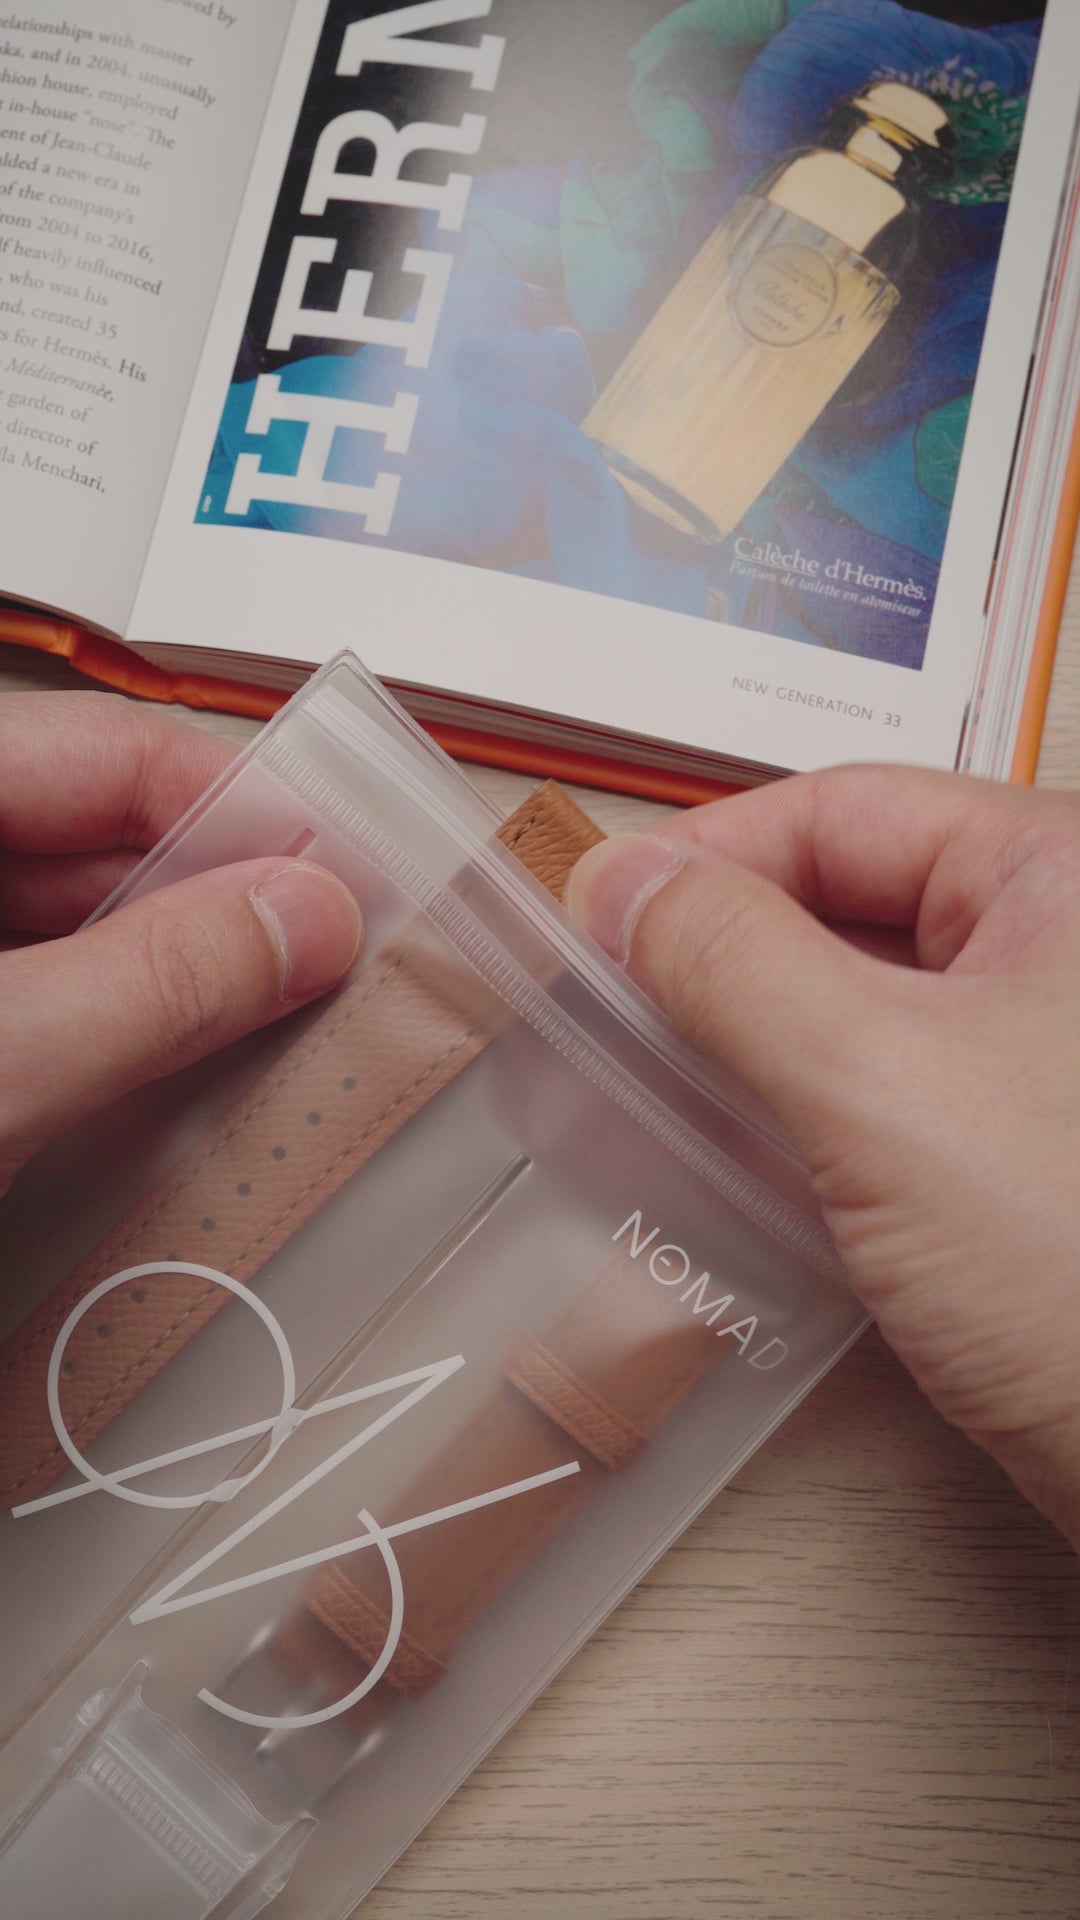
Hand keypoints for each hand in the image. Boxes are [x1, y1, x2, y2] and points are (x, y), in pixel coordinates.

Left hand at [0, 694, 360, 1197]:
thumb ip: (152, 983)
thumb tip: (301, 919)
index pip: (111, 749)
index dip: (244, 808)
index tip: (348, 881)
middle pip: (97, 840)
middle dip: (217, 909)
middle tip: (325, 973)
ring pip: (71, 926)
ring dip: (169, 986)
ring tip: (260, 1041)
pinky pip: (41, 999)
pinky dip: (104, 1037)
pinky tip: (159, 1086)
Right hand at [565, 766, 1079, 1550]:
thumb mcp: (880, 1083)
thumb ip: (738, 965)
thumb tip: (631, 886)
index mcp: (1064, 879)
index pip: (844, 813)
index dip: (705, 860)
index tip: (598, 915)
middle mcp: (1063, 956)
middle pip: (846, 902)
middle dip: (715, 957)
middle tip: (603, 1004)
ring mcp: (1042, 1064)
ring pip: (855, 1008)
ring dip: (742, 1041)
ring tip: (634, 1079)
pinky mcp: (1018, 1162)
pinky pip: (881, 1102)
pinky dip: (793, 1116)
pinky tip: (719, 1151)